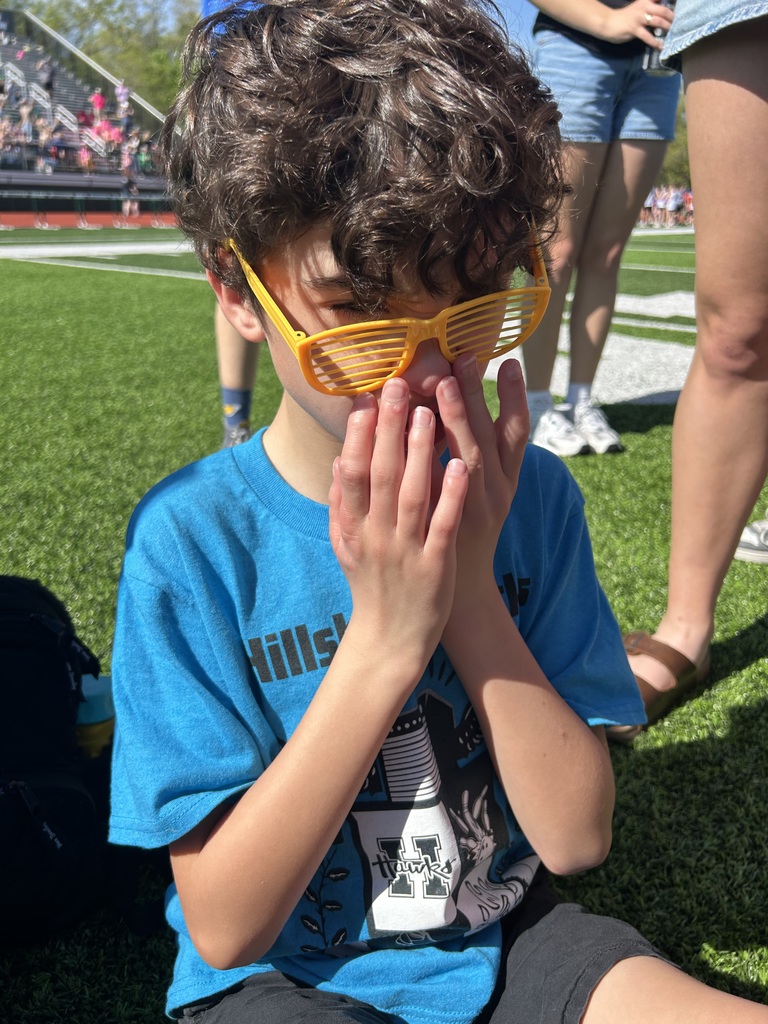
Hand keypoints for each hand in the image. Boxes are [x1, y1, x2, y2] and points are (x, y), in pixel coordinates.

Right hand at [329, 377, 468, 670]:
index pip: (353, 473)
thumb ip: (340, 504)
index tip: (365, 399)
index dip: (358, 436)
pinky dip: (451, 495)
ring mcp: (406, 549)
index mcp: (354, 526)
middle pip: (381, 474)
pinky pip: (442, 525)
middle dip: (389, 429)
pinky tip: (460, 466)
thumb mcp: (344, 545)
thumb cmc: (371, 584)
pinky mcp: (435, 564)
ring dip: (419, 453)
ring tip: (428, 413)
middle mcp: (376, 534)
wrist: (390, 639)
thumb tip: (339, 460)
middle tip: (398, 385)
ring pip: (412, 494)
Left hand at [435, 355, 528, 613]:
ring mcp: (471, 512)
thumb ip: (471, 450)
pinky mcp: (447, 529)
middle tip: (464, 358)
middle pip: (489, 438)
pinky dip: (430, 465)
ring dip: (457, 421)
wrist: (459, 589)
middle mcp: (495, 494)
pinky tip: (414, 436)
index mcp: (506, 481)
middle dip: (477, 397)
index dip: (514, 398)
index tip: (508, 361)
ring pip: (469, 460)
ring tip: (442, 385)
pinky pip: (440, 493)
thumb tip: (455, 400)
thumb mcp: (480, 490)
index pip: (517, 433)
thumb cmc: (466, 530)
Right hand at [601, 0, 674, 45]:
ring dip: (667, 28)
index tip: (680, 8)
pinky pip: (647, 36)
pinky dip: (655, 42)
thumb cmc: (625, 17)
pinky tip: (660, 47)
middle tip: (678, 24)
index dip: (671, 2)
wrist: (609, 22)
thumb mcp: (639, 8)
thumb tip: (664, 14)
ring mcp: (639, 18)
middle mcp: (644, 7)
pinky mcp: (634, 29)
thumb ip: (651, 9)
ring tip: (673, 34)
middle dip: (672, 18)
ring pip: (657, 22)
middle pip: (663, 10)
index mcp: (646, 0)